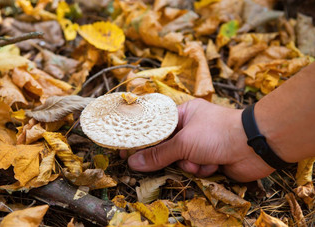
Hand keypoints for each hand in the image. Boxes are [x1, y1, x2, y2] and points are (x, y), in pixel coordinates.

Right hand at [120, 99, 274, 181]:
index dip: (141, 138)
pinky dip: (202, 169)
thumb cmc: (217, 132)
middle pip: (166, 147)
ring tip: (200, 159)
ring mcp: (200, 145)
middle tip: (149, 162)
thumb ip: (158, 154)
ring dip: (190, 164)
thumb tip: (133, 162)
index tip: (126, 149)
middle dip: (167, 156)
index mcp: (183, 114)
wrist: (254, 146)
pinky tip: (213, 164)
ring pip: (180, 161)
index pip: (155, 126)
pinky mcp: (209, 160)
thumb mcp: (184, 141)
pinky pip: (194, 169)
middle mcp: (190, 129)